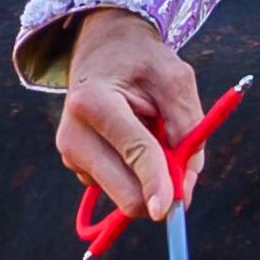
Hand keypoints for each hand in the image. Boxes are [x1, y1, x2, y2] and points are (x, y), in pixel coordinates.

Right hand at [50, 8, 209, 219]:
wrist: (103, 48)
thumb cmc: (144, 62)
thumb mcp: (177, 82)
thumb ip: (189, 134)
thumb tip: (182, 195)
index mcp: (94, 102)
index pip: (134, 151)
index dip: (156, 182)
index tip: (168, 211)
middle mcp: (73, 133)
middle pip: (124, 191)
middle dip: (159, 189)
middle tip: (181, 164)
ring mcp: (70, 154)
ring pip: (124, 195)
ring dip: (148, 176)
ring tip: (147, 132)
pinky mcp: (76, 167)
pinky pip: (118, 188)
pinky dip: (135, 174)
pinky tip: (133, 140)